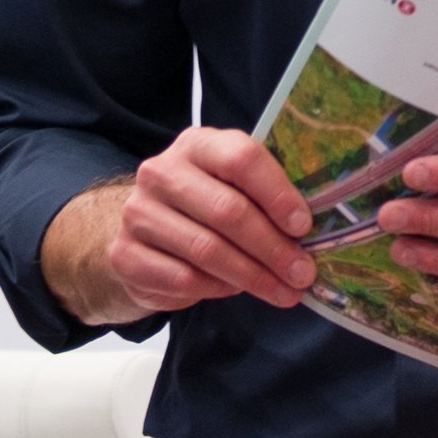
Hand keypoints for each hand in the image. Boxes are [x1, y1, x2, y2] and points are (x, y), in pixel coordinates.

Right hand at [103, 125, 316, 317]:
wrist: (142, 233)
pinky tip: (237, 291)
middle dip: (273, 248)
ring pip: (207, 250)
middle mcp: (161, 171)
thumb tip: (312, 231)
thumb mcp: (231, 187)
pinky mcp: (125, 254)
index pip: (240, 158)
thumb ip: (263, 196)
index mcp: (197, 145)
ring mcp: (138, 212)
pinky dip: (218, 289)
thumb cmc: (203, 207)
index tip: (303, 226)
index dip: (276, 193)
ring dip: (253, 277)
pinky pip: (184, 278)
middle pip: (227, 210)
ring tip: (284, 292)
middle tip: (303, 274)